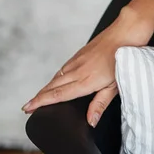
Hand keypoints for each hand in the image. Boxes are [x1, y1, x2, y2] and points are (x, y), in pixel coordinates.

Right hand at [21, 6, 153, 126]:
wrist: (126, 32)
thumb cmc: (124, 60)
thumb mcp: (116, 86)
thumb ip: (100, 104)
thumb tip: (90, 121)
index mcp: (86, 81)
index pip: (58, 94)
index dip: (41, 102)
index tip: (27, 108)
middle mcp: (78, 70)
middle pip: (52, 86)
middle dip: (39, 97)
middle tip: (27, 107)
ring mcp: (78, 60)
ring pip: (57, 76)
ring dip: (46, 87)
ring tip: (39, 98)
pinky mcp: (80, 53)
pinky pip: (64, 68)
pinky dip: (57, 76)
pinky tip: (57, 81)